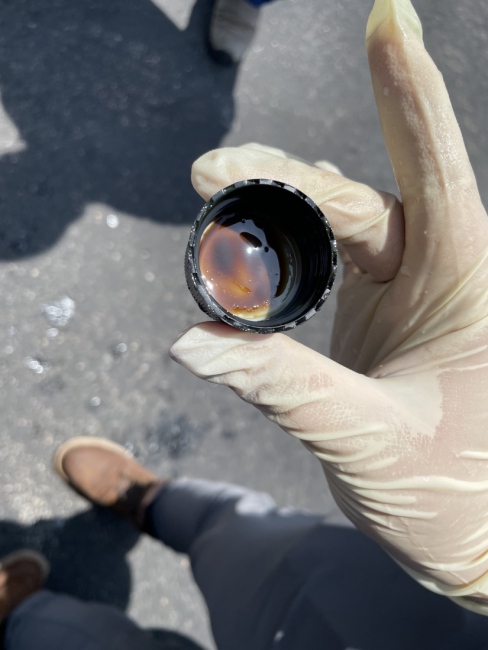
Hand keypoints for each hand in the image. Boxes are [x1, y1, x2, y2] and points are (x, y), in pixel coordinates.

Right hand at [171, 0, 487, 610]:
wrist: (468, 535)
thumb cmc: (448, 494)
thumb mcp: (364, 441)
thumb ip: (281, 389)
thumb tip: (192, 344)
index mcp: (468, 285)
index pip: (439, 172)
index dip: (410, 94)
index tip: (386, 22)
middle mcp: (439, 272)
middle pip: (357, 196)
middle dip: (282, 179)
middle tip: (209, 173)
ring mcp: (406, 287)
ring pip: (339, 220)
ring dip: (277, 213)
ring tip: (215, 208)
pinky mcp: (377, 307)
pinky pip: (327, 256)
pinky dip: (282, 253)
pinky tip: (248, 254)